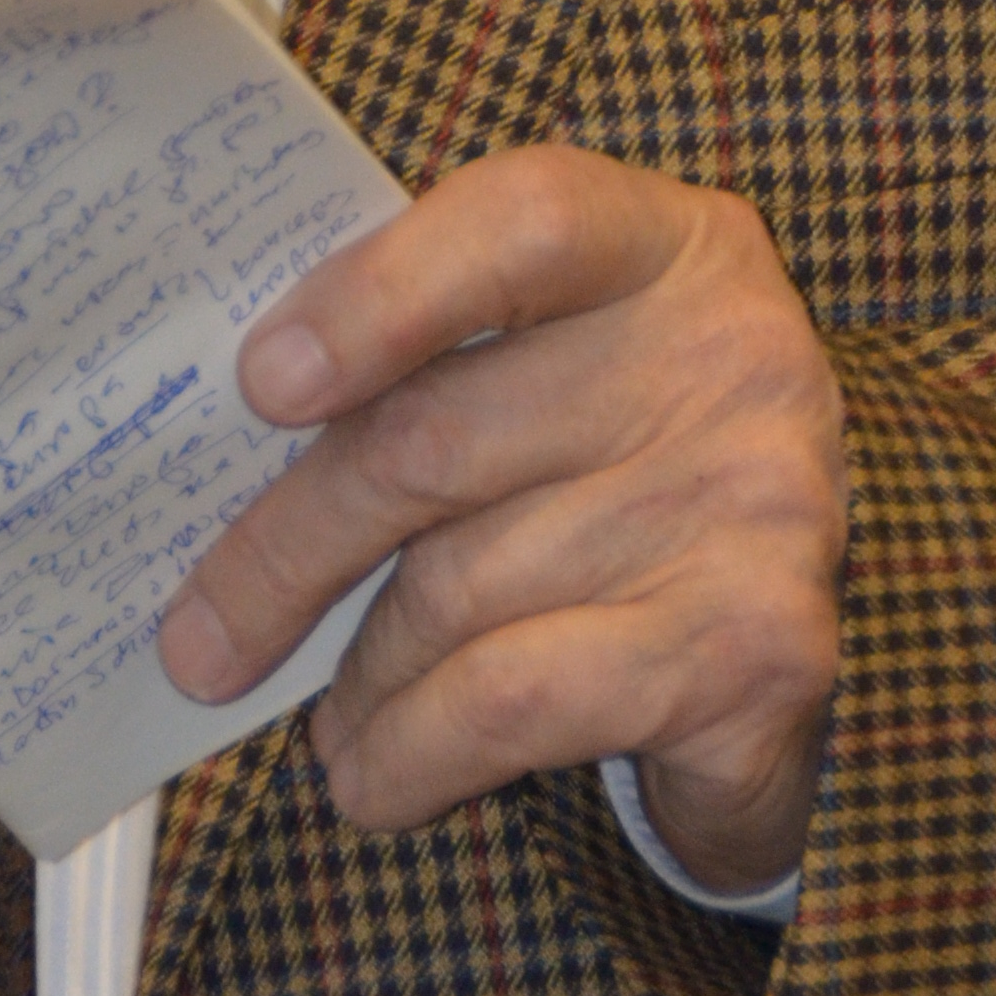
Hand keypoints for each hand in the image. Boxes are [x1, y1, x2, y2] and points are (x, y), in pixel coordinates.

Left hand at [160, 143, 844, 893]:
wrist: (796, 621)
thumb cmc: (619, 457)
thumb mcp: (553, 357)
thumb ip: (431, 355)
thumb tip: (223, 445)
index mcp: (661, 243)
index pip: (523, 219)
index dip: (382, 292)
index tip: (261, 384)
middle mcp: (728, 354)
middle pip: (440, 436)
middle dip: (289, 549)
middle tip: (198, 635)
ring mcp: (754, 503)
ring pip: (458, 588)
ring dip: (358, 675)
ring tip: (318, 715)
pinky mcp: (757, 651)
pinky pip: (516, 699)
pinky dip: (414, 749)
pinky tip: (374, 776)